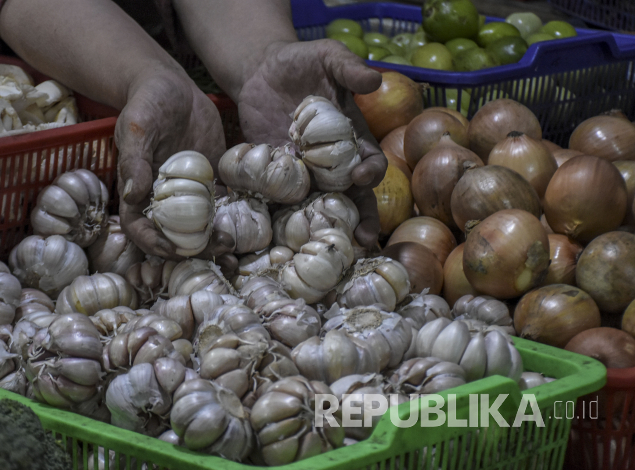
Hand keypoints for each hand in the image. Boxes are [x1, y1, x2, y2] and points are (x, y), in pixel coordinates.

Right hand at [116, 68, 234, 261]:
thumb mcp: (137, 128)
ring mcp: (190, 193)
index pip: (140, 228)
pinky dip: (234, 218)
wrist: (173, 87)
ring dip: (215, 241)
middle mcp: (164, 199)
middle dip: (194, 250)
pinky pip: (222, 205)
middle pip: (174, 236)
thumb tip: (132, 196)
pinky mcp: (212, 182)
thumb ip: (134, 162)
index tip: (173, 250)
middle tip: (218, 251)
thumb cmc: (146, 103)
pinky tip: (251, 225)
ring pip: (200, 227)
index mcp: (138, 191)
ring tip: (234, 248)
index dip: (153, 243)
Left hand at [236, 39, 387, 247]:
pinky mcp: (276, 176)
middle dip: (361, 217)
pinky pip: (282, 199)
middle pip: (353, 196)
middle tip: (364, 237)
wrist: (261, 71)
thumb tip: (374, 79)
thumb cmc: (302, 62)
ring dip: (325, 226)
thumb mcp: (328, 57)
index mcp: (353, 138)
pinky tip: (282, 234)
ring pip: (320, 205)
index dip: (371, 172)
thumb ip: (349, 69)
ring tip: (326, 246)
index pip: (370, 162)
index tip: (362, 177)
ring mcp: (305, 173)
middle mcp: (333, 162)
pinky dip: (282, 215)